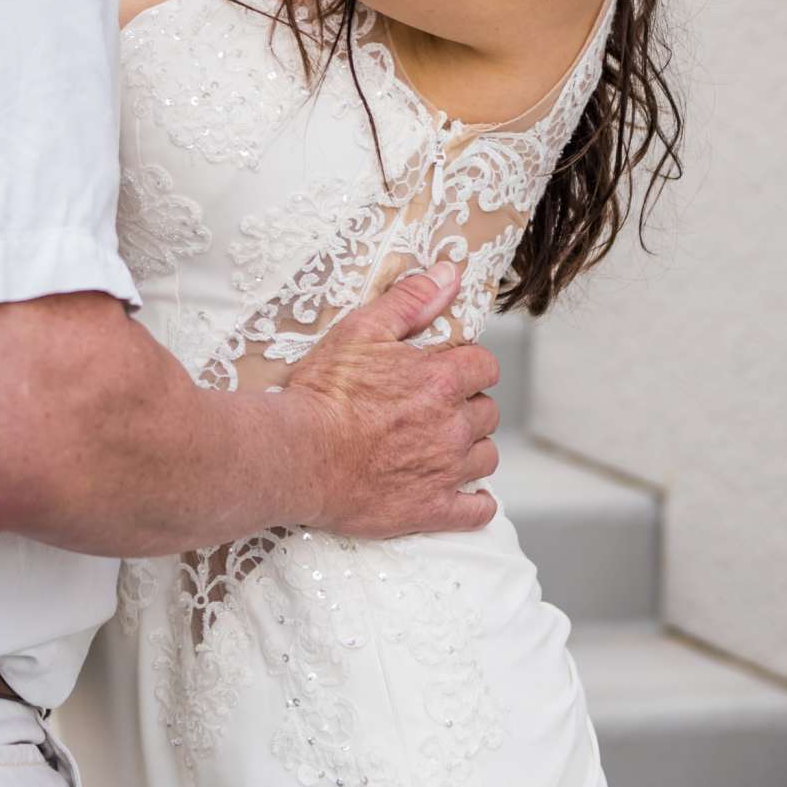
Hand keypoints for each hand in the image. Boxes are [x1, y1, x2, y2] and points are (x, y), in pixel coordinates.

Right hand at [279, 264, 500, 536]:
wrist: (299, 454)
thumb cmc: (324, 392)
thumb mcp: (361, 331)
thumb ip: (411, 301)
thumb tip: (451, 274)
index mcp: (441, 379)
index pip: (484, 366)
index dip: (467, 366)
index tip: (445, 370)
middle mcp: (453, 425)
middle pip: (487, 412)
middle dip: (467, 407)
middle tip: (435, 408)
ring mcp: (445, 471)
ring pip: (485, 458)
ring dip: (471, 450)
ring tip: (442, 447)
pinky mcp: (431, 509)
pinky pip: (476, 511)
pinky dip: (475, 504)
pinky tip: (463, 496)